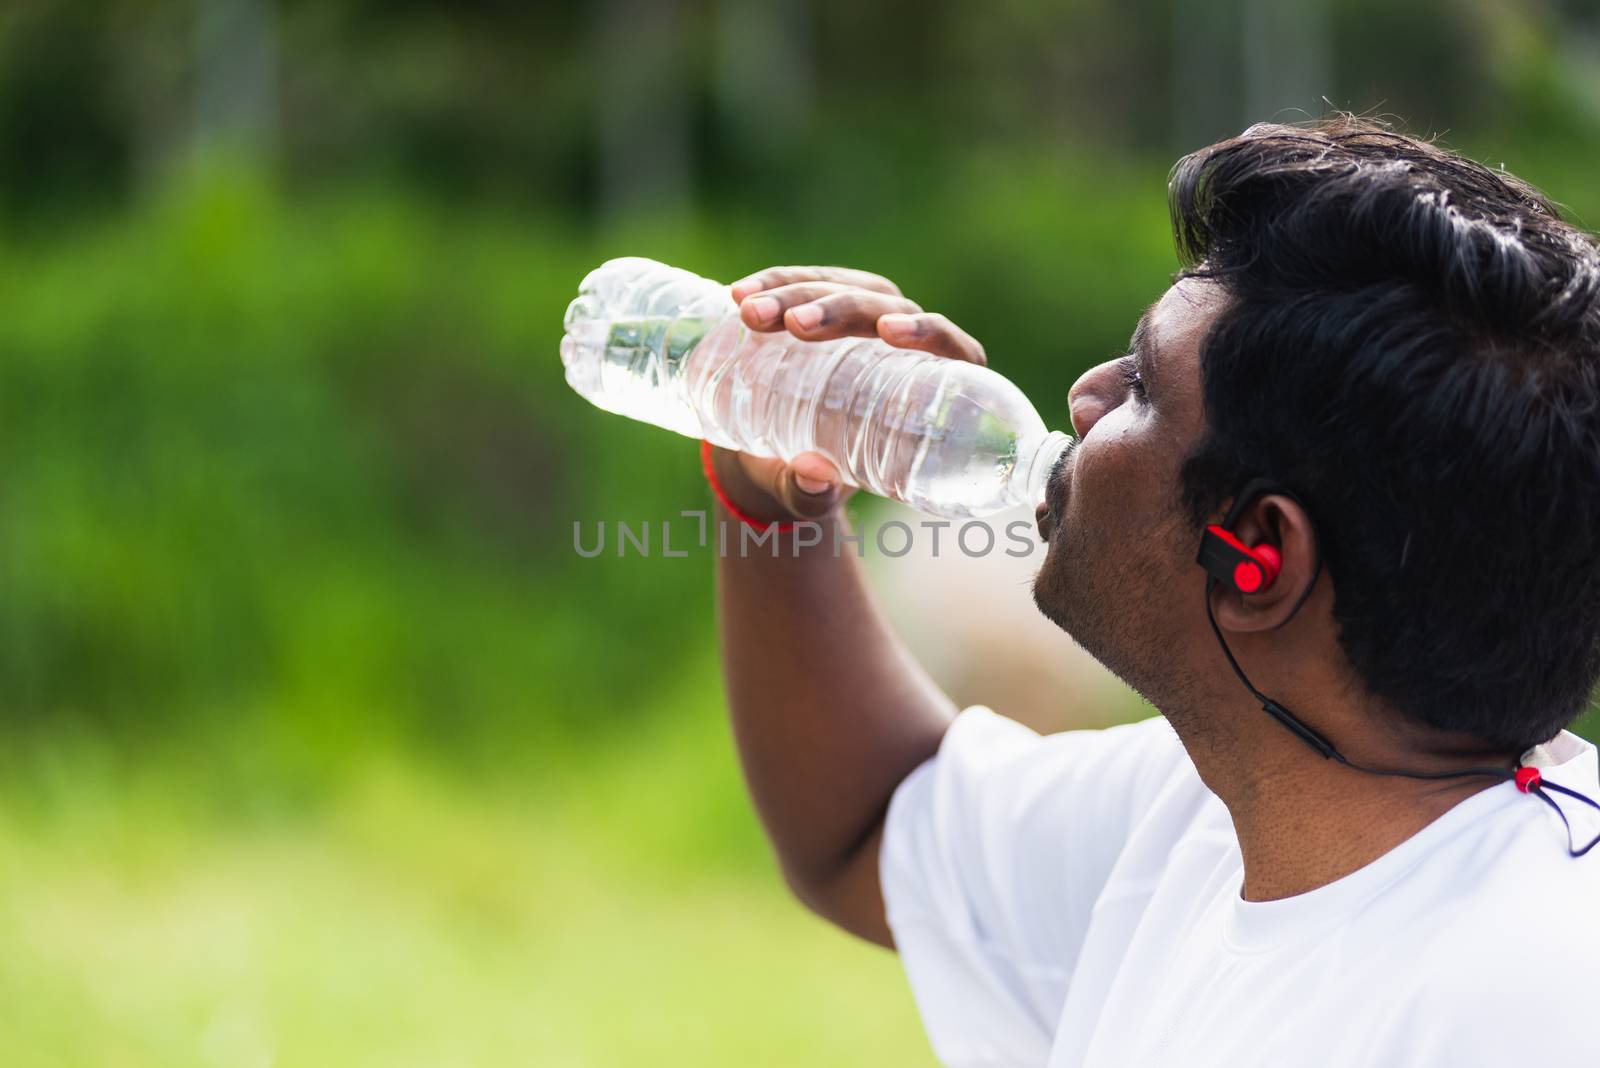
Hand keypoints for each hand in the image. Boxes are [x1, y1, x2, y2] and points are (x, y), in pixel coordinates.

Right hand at [709, 265, 988, 523]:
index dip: (926, 332)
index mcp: (930, 386)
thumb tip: (810, 477)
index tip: (887, 333)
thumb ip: (814, 493)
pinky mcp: (825, 302)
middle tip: (794, 325)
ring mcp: (864, 314)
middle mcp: (904, 341)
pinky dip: (772, 284)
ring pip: (839, 286)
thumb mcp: (815, 494)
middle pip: (881, 308)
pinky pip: (802, 282)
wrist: (776, 461)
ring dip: (795, 292)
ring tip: (750, 312)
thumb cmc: (818, 482)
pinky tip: (740, 294)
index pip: (948, 347)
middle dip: (837, 310)